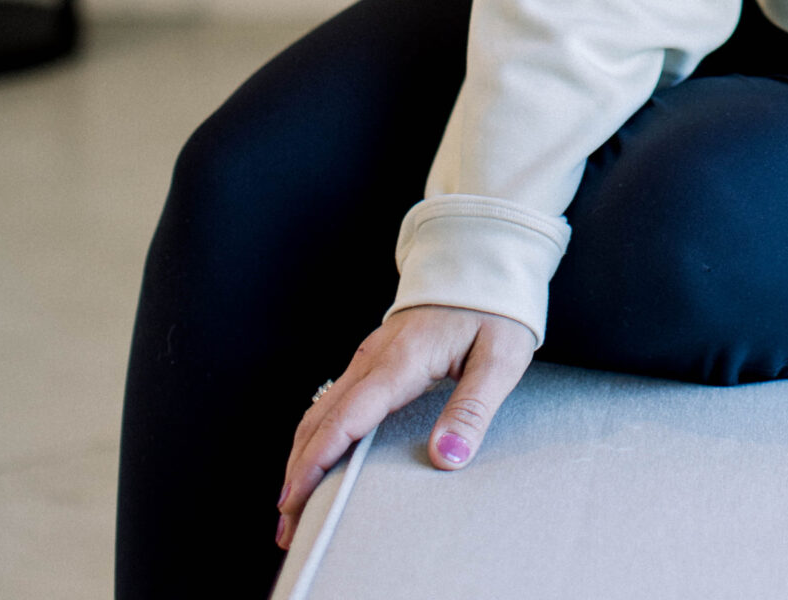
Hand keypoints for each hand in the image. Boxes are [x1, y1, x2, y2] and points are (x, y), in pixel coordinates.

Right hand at [276, 302, 535, 550]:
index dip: (316, 462)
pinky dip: (316, 435)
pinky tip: (316, 460)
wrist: (483, 260)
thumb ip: (472, 408)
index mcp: (402, 359)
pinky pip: (334, 400)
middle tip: (287, 527)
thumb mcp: (500, 358)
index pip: (347, 418)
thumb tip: (445, 458)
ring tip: (294, 505)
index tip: (296, 501)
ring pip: (320, 409)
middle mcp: (375, 357)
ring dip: (301, 456)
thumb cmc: (494, 309)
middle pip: (320, 419)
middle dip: (297, 473)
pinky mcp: (374, 358)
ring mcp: (370, 355)